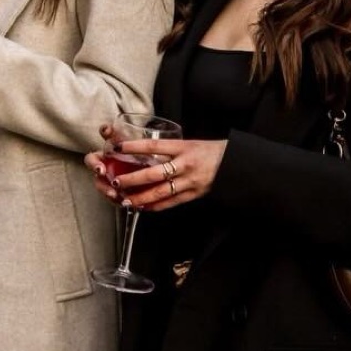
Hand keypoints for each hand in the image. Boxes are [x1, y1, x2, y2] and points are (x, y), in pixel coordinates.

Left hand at [88, 124, 225, 211]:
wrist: (235, 163)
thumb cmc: (210, 150)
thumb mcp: (189, 143)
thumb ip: (169, 149)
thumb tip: (144, 150)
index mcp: (182, 147)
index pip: (153, 146)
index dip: (134, 147)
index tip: (117, 148)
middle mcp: (185, 164)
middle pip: (154, 173)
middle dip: (133, 179)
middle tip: (116, 182)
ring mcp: (190, 181)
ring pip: (161, 191)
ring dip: (142, 197)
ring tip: (126, 200)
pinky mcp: (195, 194)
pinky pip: (172, 202)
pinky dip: (157, 206)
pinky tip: (144, 208)